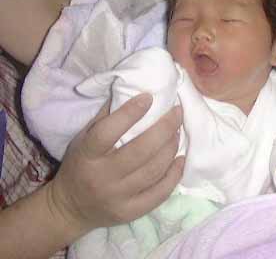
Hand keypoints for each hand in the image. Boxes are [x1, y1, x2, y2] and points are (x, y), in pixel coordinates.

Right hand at [46, 93, 183, 238]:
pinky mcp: (131, 212)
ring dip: (171, 147)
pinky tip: (181, 158)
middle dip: (165, 128)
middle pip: (140, 151)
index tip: (149, 97)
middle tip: (177, 112)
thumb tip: (131, 88)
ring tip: (178, 132)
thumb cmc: (80, 165)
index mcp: (87, 155)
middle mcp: (102, 177)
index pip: (107, 132)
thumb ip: (106, 116)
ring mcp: (117, 197)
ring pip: (154, 170)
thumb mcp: (84, 139)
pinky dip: (174, 173)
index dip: (129, 113)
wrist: (69, 209)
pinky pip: (160, 192)